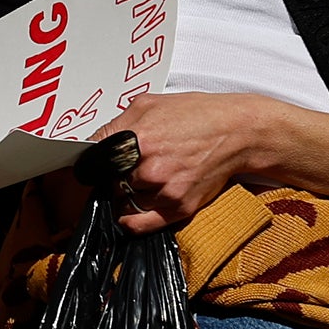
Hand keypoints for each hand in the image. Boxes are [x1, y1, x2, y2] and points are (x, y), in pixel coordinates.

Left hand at [107, 90, 284, 233]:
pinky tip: (134, 206)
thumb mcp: (149, 104)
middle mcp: (148, 166)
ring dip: (125, 194)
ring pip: (122, 201)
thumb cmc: (198, 115)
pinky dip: (130, 218)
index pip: (93, 160)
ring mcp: (163, 190)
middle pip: (108, 182)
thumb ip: (116, 124)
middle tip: (126, 168)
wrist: (238, 132)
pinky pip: (138, 223)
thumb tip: (93, 142)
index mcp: (137, 137)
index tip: (90, 166)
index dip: (90, 163)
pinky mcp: (178, 207)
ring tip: (143, 179)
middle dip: (112, 176)